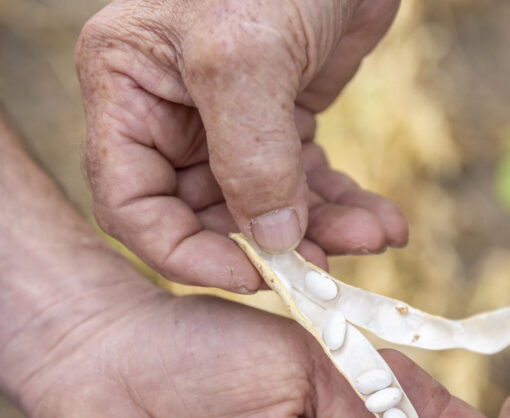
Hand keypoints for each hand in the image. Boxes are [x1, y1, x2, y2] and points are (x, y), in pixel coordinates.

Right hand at [75, 0, 407, 290]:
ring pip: (264, 213)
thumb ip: (250, 156)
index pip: (132, 205)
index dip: (183, 252)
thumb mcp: (245, 53)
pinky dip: (343, 210)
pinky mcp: (280, 128)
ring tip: (372, 237)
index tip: (249, 274)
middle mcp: (169, 119)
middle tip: (324, 271)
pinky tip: (382, 222)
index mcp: (127, 95)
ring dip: (320, 234)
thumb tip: (273, 240)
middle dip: (268, 249)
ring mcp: (226, 129)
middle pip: (205, 218)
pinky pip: (305, 188)